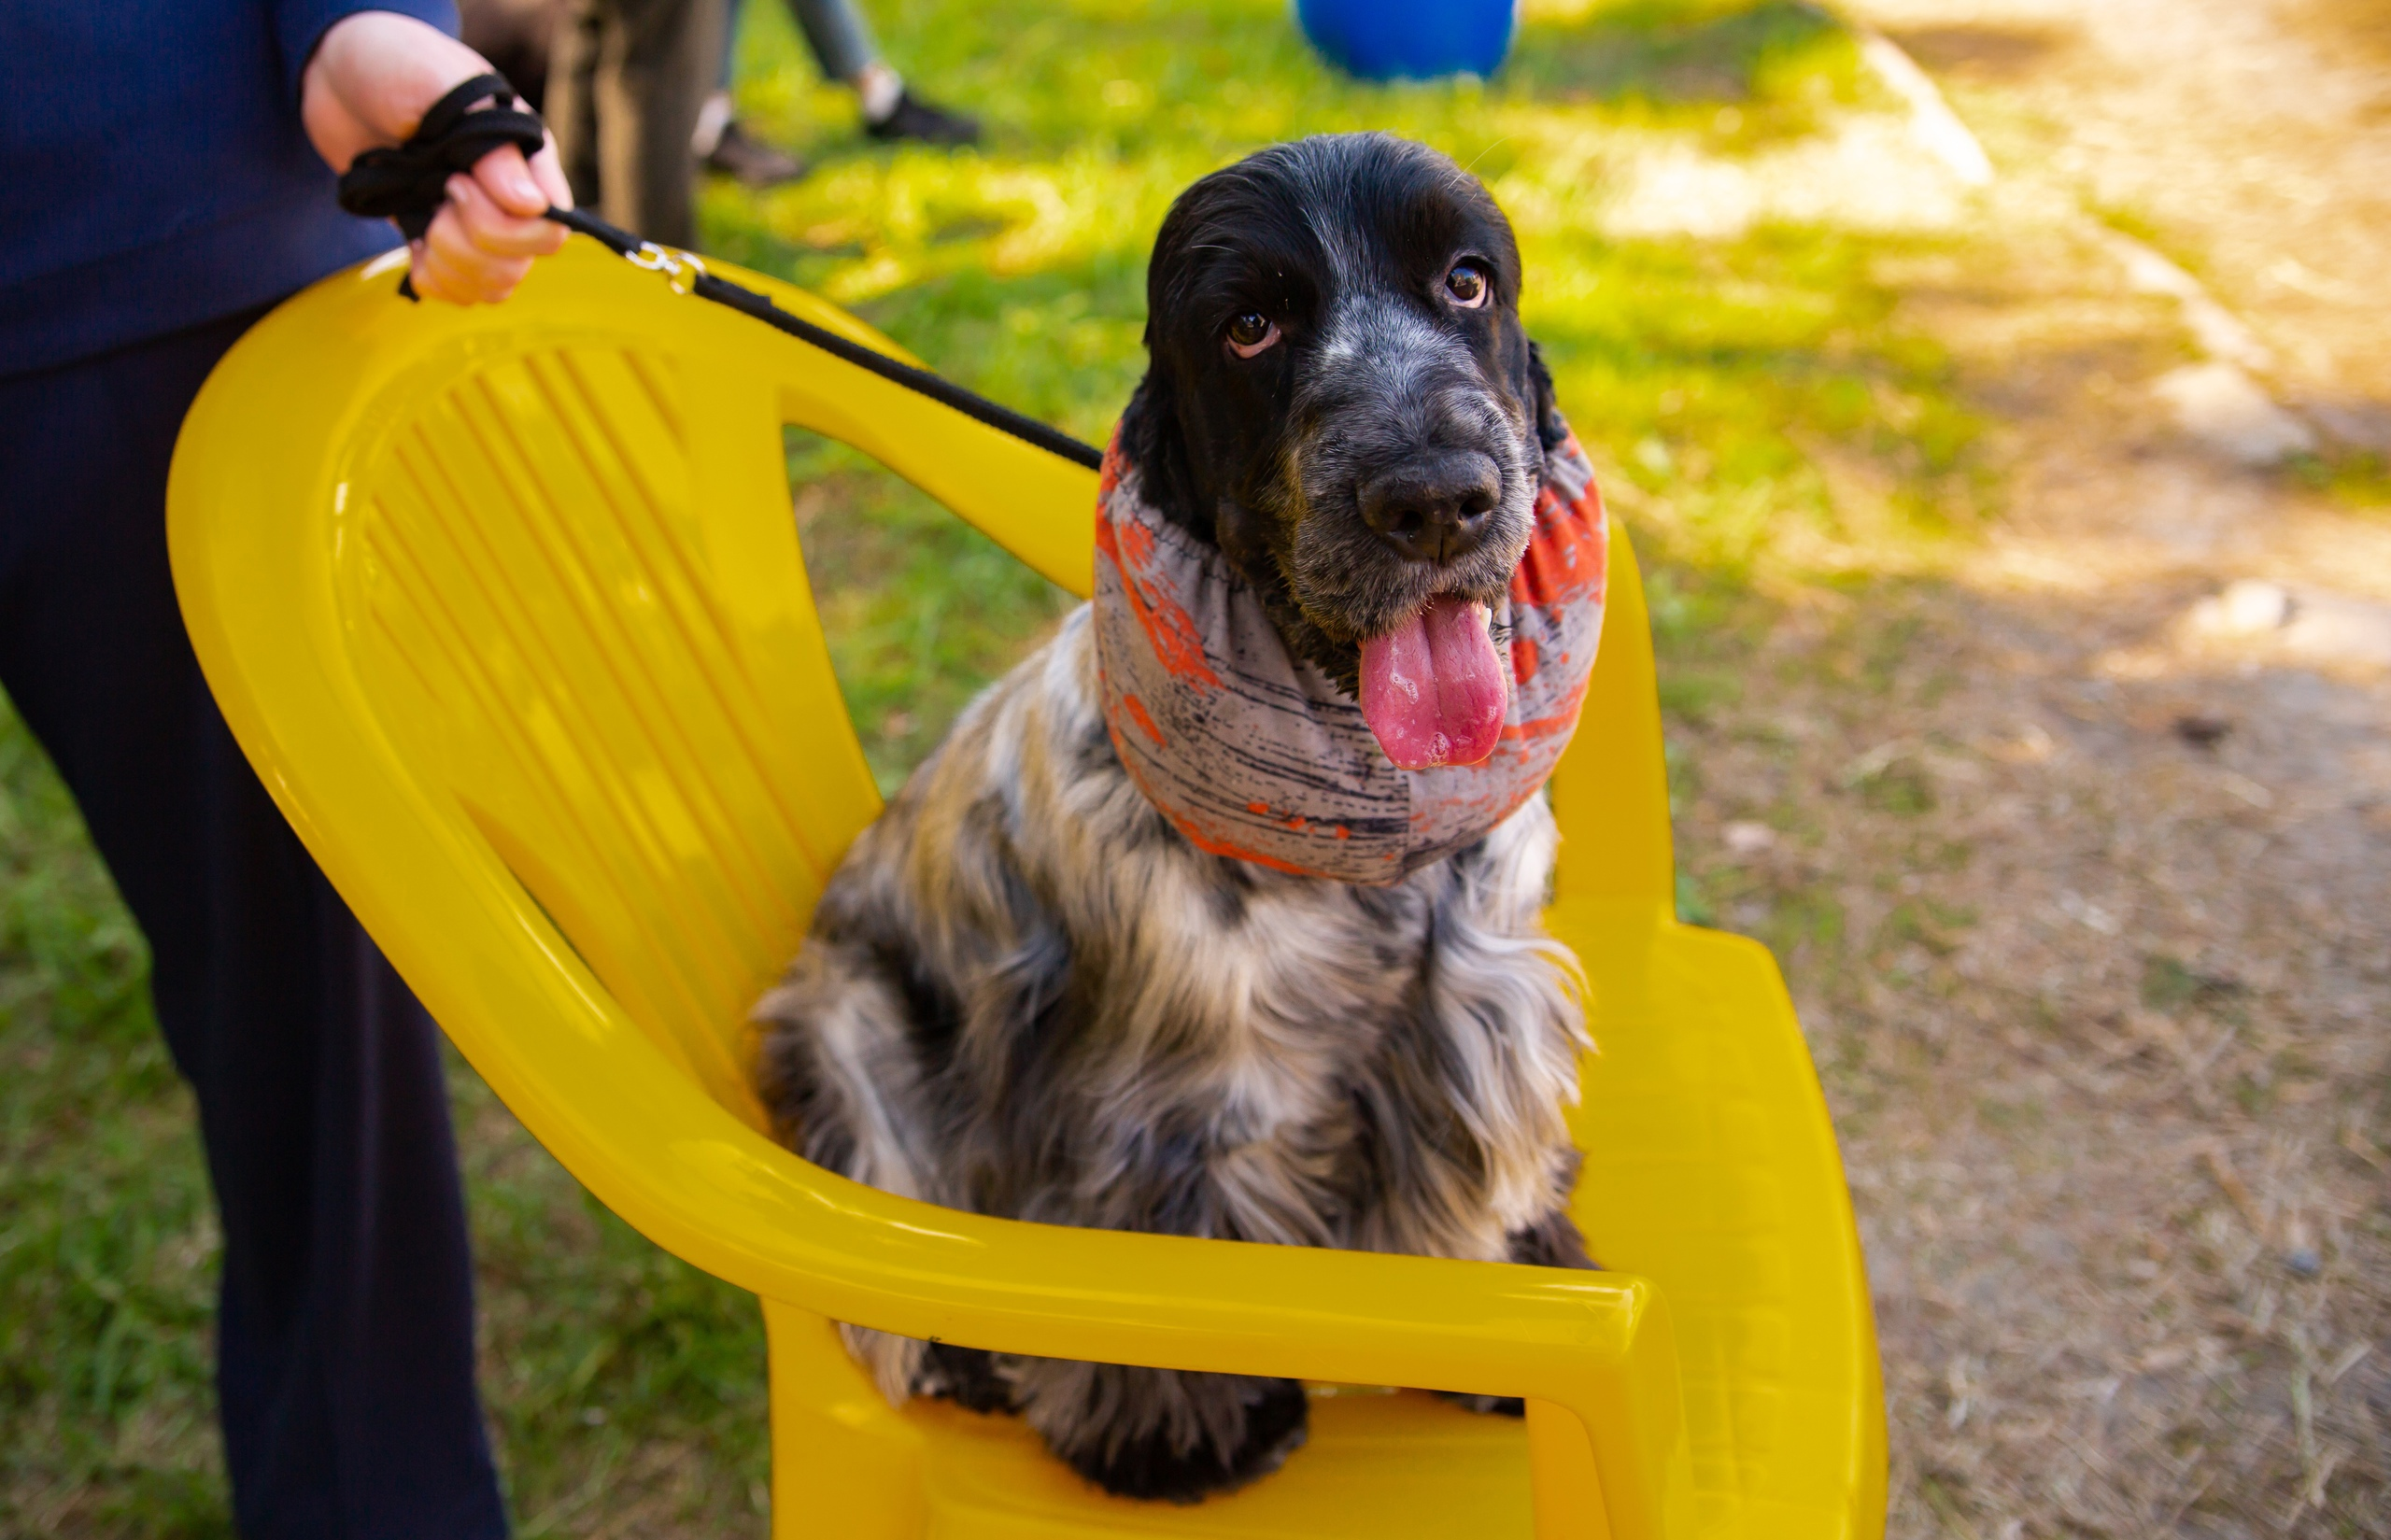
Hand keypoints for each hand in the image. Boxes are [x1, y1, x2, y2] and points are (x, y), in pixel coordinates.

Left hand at [302, 12, 572, 304]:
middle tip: (431, 194)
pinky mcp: (444, 241)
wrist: (341, 74)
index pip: (549, 230)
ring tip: (420, 221)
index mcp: (528, 158)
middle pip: (519, 266)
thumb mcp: (439, 88)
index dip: (500, 226)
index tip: (452, 179)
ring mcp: (480, 223)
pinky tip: (412, 247)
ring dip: (447, 267)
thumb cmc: (394, 64)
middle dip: (463, 246)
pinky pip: (461, 293)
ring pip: (494, 286)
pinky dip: (433, 281)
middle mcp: (514, 197)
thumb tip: (531, 207)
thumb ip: (489, 145)